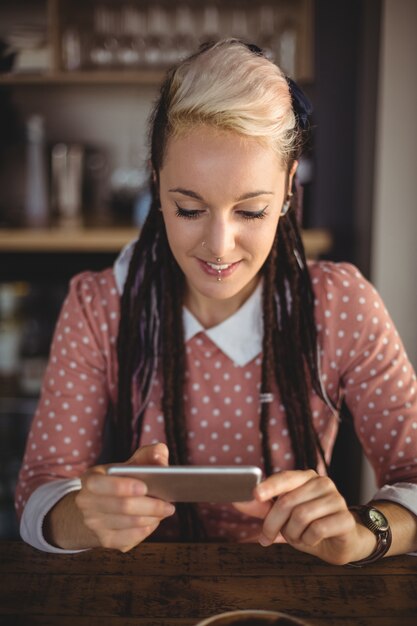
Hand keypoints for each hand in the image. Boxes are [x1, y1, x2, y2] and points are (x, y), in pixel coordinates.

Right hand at [75, 443, 175, 551]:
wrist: (101, 507)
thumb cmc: (124, 480)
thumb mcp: (132, 463)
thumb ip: (149, 454)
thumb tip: (160, 454)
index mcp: (91, 479)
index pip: (99, 484)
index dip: (122, 486)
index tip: (145, 487)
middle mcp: (87, 503)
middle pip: (122, 506)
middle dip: (150, 506)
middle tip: (169, 504)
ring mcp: (94, 524)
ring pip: (130, 523)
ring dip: (152, 517)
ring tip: (165, 511)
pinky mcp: (105, 540)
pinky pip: (130, 538)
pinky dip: (146, 529)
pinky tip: (153, 521)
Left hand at [234, 470, 375, 564]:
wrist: (342, 542)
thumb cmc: (308, 526)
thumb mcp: (283, 517)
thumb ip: (262, 507)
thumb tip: (236, 501)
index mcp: (305, 477)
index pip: (284, 477)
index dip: (269, 486)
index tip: (255, 494)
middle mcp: (322, 483)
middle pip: (287, 502)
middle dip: (273, 524)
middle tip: (267, 537)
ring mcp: (336, 499)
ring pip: (301, 516)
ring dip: (292, 534)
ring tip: (297, 537)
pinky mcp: (345, 518)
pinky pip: (317, 530)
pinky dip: (308, 540)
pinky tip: (313, 540)